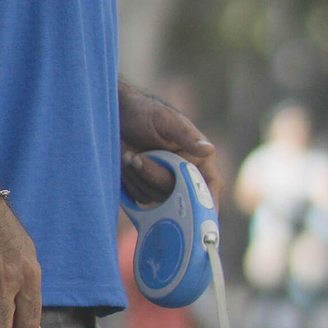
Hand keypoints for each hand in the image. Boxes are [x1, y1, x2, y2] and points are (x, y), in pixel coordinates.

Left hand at [118, 80, 221, 205]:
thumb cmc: (145, 111)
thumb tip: (208, 149)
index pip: (211, 186)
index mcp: (199, 159)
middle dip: (156, 176)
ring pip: (159, 199)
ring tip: (129, 154)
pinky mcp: (148, 189)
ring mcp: (166, 185)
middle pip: (180, 195)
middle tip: (136, 157)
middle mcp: (186, 175)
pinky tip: (126, 161)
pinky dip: (131, 181)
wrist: (117, 115)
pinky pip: (142, 197)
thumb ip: (187, 136)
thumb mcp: (167, 121)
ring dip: (139, 177)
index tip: (201, 216)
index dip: (208, 203)